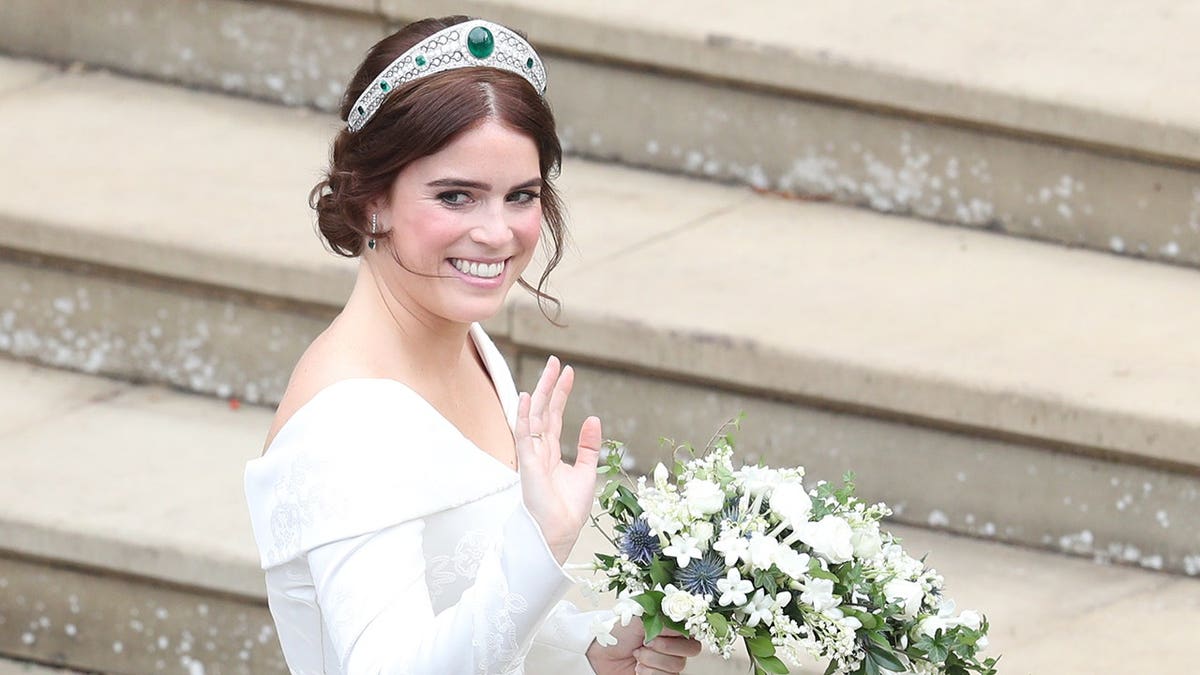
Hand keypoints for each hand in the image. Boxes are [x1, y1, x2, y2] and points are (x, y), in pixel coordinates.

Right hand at [515, 355, 601, 563]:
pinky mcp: (528, 464)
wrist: (561, 531)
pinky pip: (524, 436)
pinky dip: (524, 416)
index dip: (561, 394)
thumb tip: (593, 418)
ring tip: (549, 369)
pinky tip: (526, 398)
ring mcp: (532, 455)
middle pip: (543, 410)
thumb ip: (588, 446)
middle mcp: (539, 450)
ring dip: (541, 392)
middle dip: (550, 385)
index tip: (569, 372)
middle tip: (556, 361)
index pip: (554, 415)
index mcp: (551, 452)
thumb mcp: (586, 471)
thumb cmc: (569, 508)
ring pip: (534, 416)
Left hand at [587, 621, 701, 674]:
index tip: (658, 631)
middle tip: (645, 643)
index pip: (693, 631)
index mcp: (673, 626)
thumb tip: (683, 617)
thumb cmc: (619, 631)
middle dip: (664, 647)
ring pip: (677, 667)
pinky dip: (649, 673)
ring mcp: (667, 663)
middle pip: (690, 650)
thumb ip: (666, 616)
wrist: (600, 653)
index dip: (676, 633)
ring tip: (637, 655)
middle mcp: (674, 645)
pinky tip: (638, 668)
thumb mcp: (641, 616)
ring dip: (652, 660)